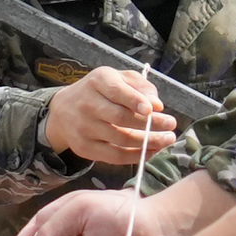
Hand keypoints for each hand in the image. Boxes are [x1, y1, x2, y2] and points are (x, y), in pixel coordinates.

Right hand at [42, 71, 177, 168]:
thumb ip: (140, 86)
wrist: (64, 111)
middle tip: (171, 125)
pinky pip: (114, 156)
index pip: (117, 92)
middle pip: (121, 118)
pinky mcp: (84, 148)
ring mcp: (84, 128)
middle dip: (150, 124)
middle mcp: (87, 104)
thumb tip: (156, 105)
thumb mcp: (118, 78)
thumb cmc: (101, 92)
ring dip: (148, 142)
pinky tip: (152, 152)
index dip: (135, 101)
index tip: (153, 109)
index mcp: (98, 81)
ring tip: (167, 139)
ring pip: (120, 139)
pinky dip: (136, 156)